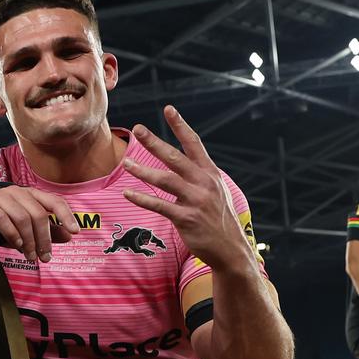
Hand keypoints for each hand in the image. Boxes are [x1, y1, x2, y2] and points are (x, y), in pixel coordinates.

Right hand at [0, 186, 78, 261]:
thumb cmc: (6, 220)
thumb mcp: (29, 226)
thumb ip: (48, 230)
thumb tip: (69, 236)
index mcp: (32, 194)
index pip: (54, 201)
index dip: (66, 215)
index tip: (75, 232)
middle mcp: (18, 191)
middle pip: (38, 214)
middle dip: (44, 238)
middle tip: (45, 257)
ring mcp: (1, 196)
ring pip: (22, 218)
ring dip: (29, 241)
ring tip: (31, 256)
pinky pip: (2, 220)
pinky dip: (12, 235)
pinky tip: (18, 246)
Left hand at [121, 106, 253, 272]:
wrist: (231, 249)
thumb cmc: (219, 221)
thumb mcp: (216, 192)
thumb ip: (200, 177)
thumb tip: (186, 164)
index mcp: (210, 173)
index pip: (194, 143)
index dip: (180, 126)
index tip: (168, 109)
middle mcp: (204, 183)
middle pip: (175, 157)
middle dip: (155, 142)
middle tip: (138, 129)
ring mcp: (196, 200)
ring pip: (165, 180)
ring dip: (143, 171)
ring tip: (126, 163)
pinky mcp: (186, 218)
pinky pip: (160, 205)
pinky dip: (142, 199)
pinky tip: (128, 193)